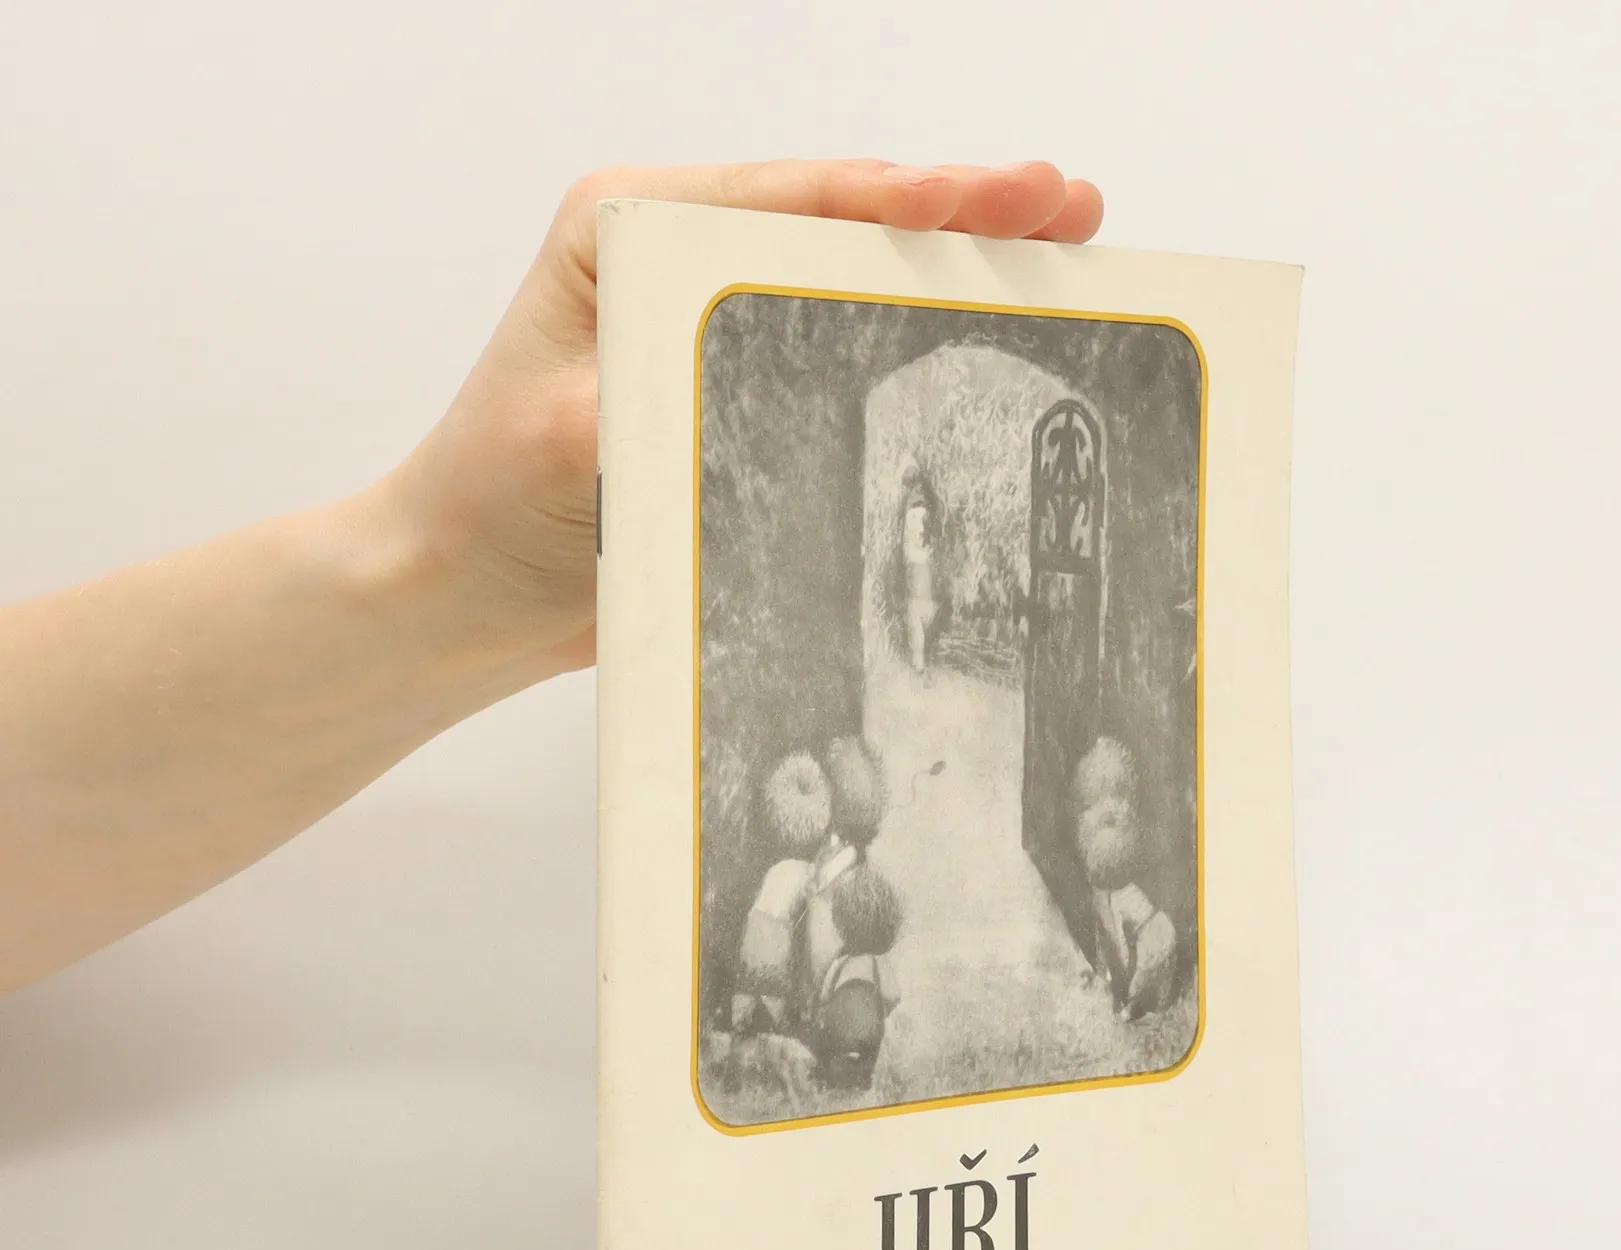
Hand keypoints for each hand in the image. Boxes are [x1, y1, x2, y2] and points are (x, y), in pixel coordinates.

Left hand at [385, 161, 1103, 685]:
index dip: (897, 196)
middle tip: (1062, 203)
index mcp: (631, 232)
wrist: (467, 593)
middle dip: (957, 210)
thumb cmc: (494, 503)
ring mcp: (717, 325)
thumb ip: (662, 397)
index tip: (986, 195)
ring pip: (853, 278)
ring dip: (955, 266)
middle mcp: (680, 261)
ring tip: (1061, 245)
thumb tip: (763, 388)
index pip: (784, 196)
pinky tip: (992, 335)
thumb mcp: (573, 439)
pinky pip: (843, 354)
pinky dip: (919, 342)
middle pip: (838, 220)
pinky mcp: (741, 394)